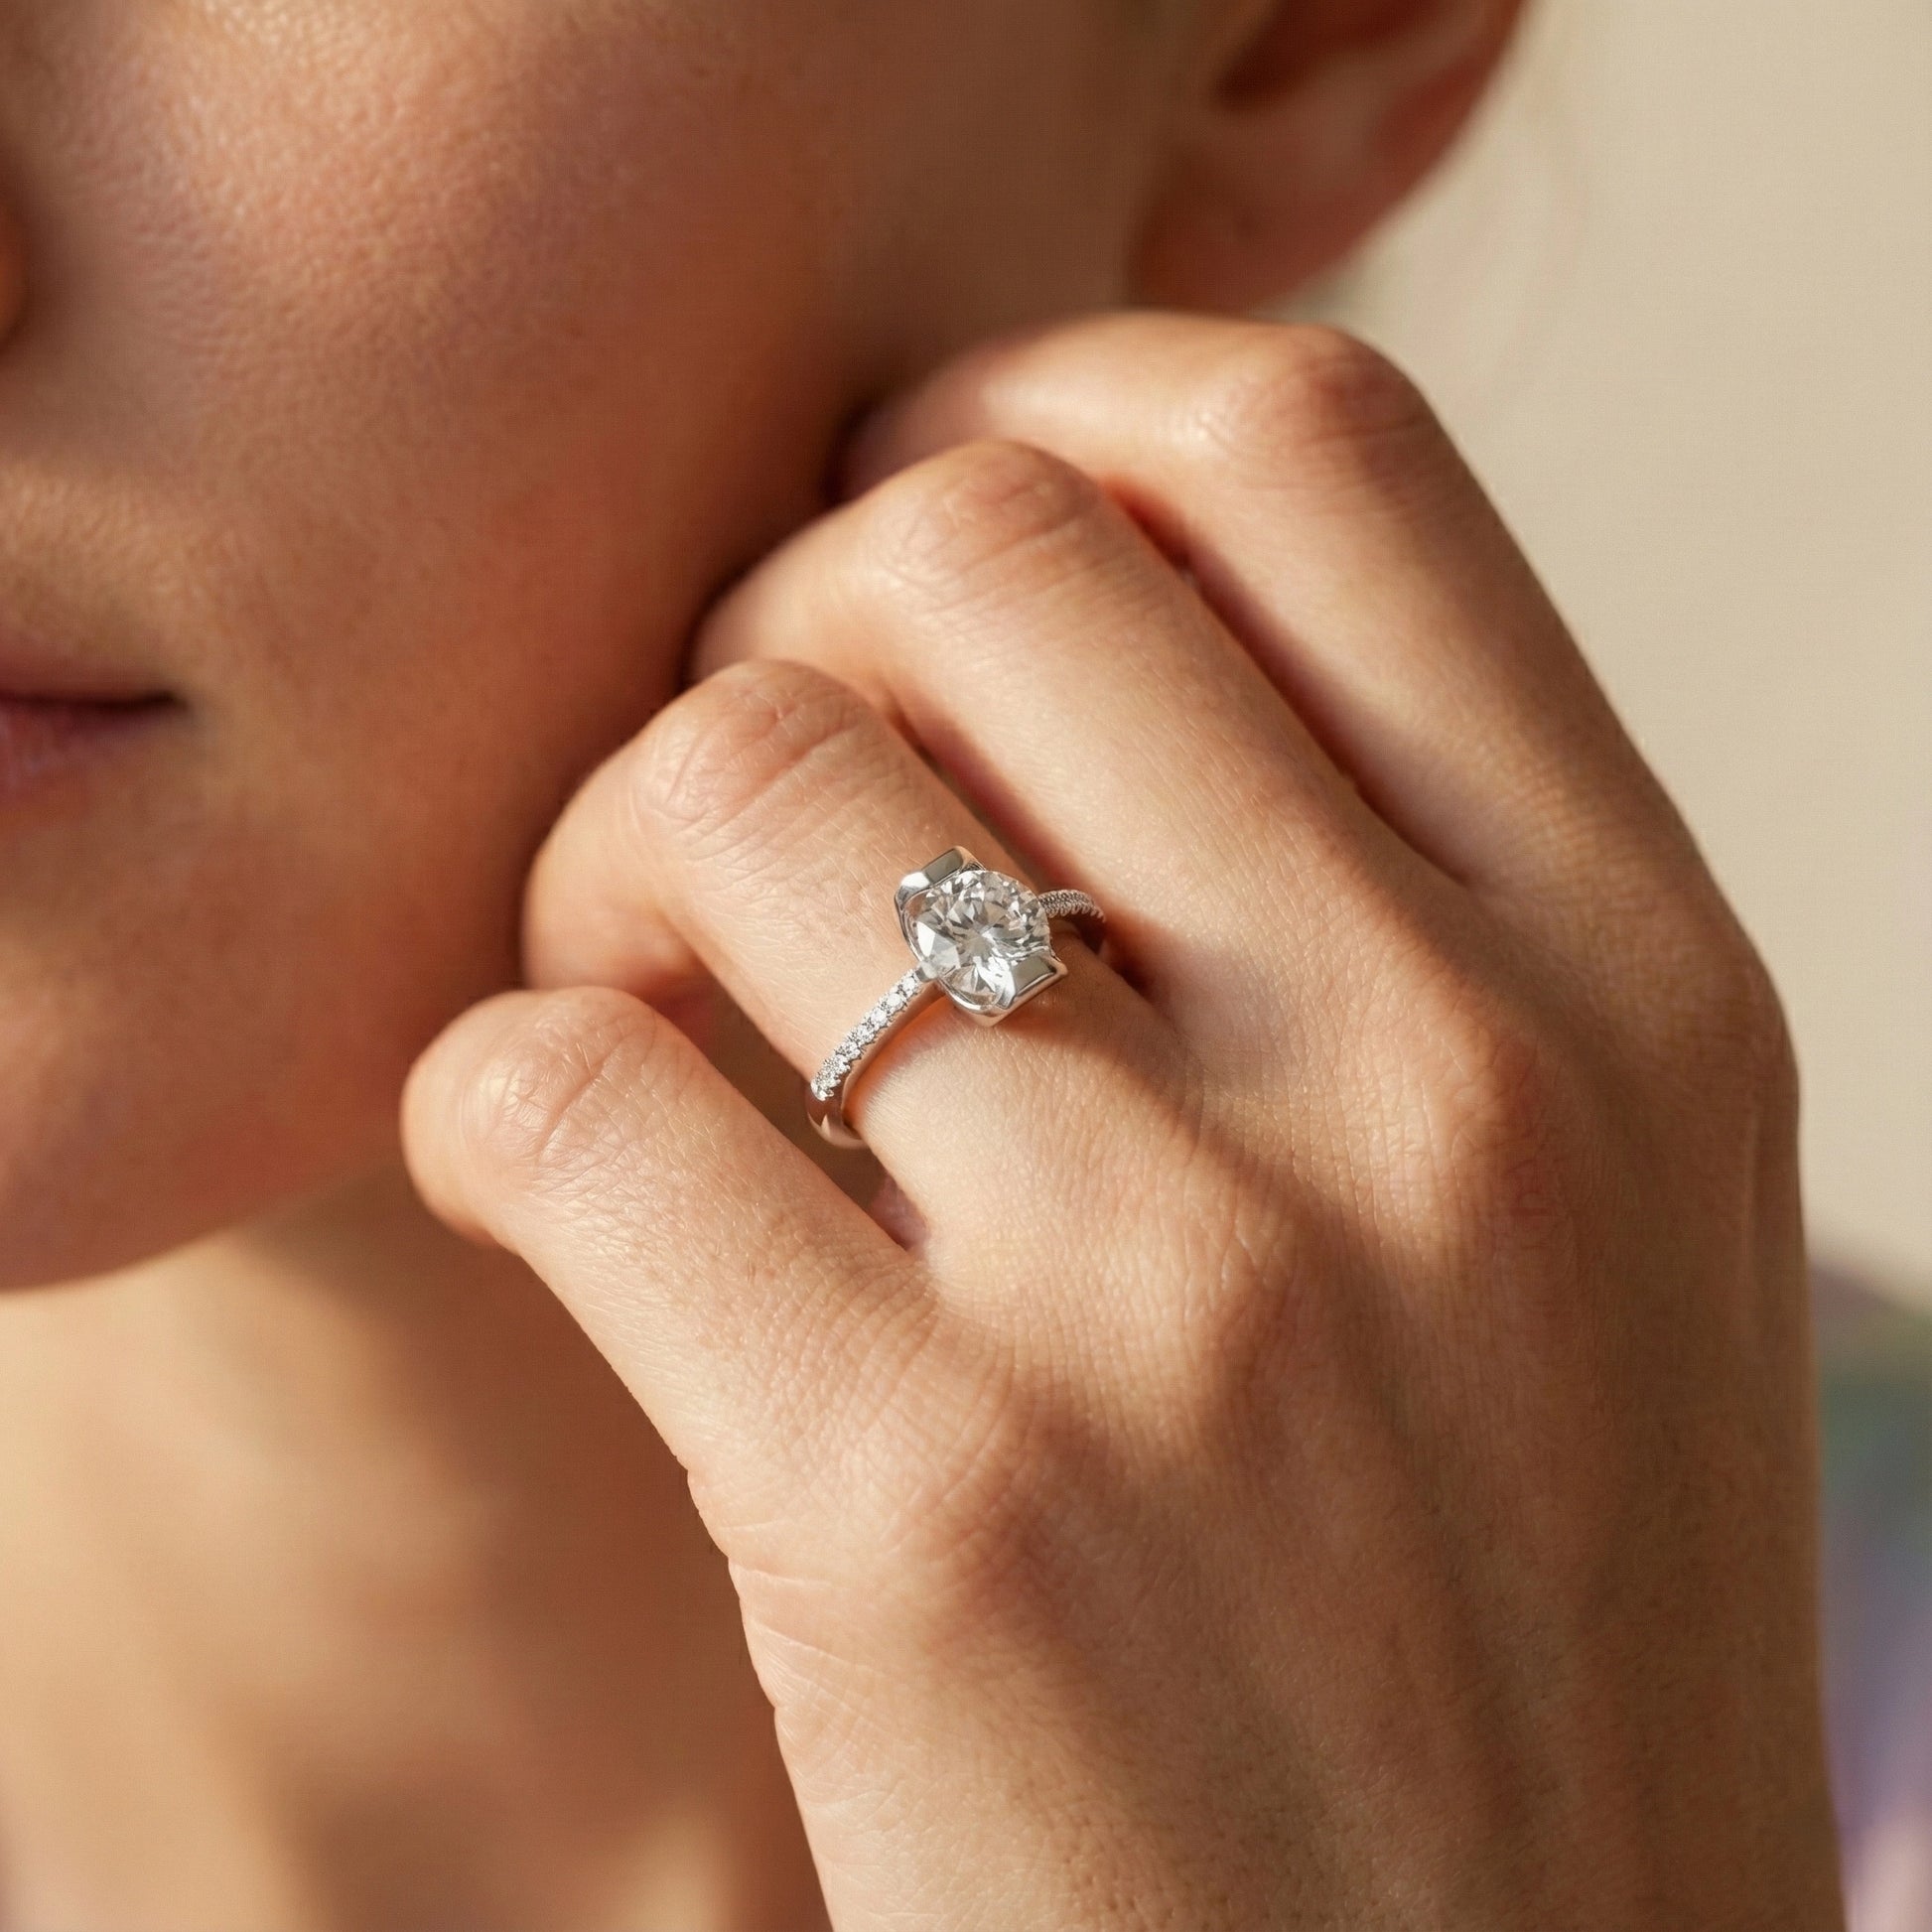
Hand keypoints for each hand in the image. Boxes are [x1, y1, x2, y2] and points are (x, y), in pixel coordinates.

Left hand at [403, 315, 1842, 1929]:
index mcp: (1629, 968)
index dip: (1040, 412)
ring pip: (725, 783)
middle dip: (775, 620)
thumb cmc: (1511, 1625)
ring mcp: (1193, 1292)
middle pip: (960, 549)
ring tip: (639, 1004)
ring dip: (600, 859)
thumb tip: (1051, 619)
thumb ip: (1381, 895)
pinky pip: (565, 1093)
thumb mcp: (1579, 1207)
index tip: (913, 551)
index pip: (1300, 447)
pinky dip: (496, 1093)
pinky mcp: (932, 1511)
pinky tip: (559, 1182)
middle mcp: (1445, 1077)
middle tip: (739, 806)